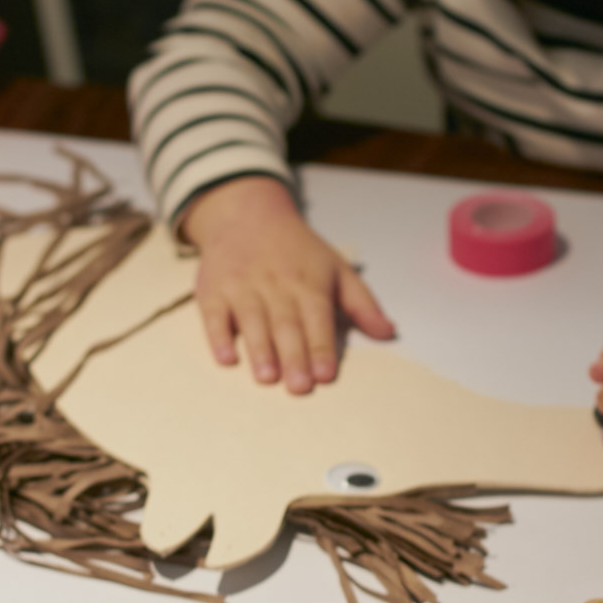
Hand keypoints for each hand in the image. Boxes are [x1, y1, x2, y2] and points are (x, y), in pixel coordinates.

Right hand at [180, 176, 394, 392]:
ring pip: (252, 321)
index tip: (326, 374)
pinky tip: (225, 358)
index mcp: (309, 283)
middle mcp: (276, 285)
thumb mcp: (337, 269)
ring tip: (267, 377)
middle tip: (299, 387)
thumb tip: (389, 333)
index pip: (318, 318)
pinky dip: (218, 336)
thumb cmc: (298, 252)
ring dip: (259, 350)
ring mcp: (243, 287)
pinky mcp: (214, 289)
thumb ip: (362, 305)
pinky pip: (215, 315)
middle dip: (293, 356)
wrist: (247, 215)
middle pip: (286, 325)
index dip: (322, 347)